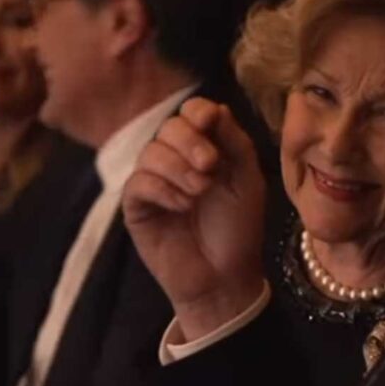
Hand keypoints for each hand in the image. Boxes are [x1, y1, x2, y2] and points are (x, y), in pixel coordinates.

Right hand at [123, 97, 265, 339]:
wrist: (225, 278)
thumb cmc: (239, 229)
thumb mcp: (247, 181)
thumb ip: (235, 143)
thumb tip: (216, 107)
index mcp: (206, 150)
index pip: (191, 113)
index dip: (197, 112)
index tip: (210, 122)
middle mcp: (177, 161)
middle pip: (168, 128)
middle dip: (190, 141)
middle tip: (210, 165)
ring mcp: (154, 184)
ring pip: (151, 153)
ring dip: (178, 168)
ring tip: (200, 192)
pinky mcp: (137, 208)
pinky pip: (138, 183)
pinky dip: (162, 189)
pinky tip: (183, 206)